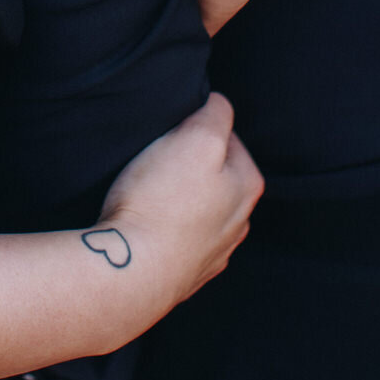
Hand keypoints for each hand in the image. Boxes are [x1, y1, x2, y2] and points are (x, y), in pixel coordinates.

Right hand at [95, 92, 262, 313]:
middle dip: (189, 163)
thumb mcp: (197, 138)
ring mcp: (213, 253)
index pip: (228, 136)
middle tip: (157, 159)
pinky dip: (166, 227)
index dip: (198, 127)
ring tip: (146, 192)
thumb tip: (219, 105)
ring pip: (198, 207)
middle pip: (214, 173)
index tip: (173, 134)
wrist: (131, 270)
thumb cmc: (163, 201)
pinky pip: (179, 237)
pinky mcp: (185, 274)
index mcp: (248, 186)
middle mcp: (238, 222)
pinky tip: (147, 223)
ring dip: (178, 197)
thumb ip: (216, 114)